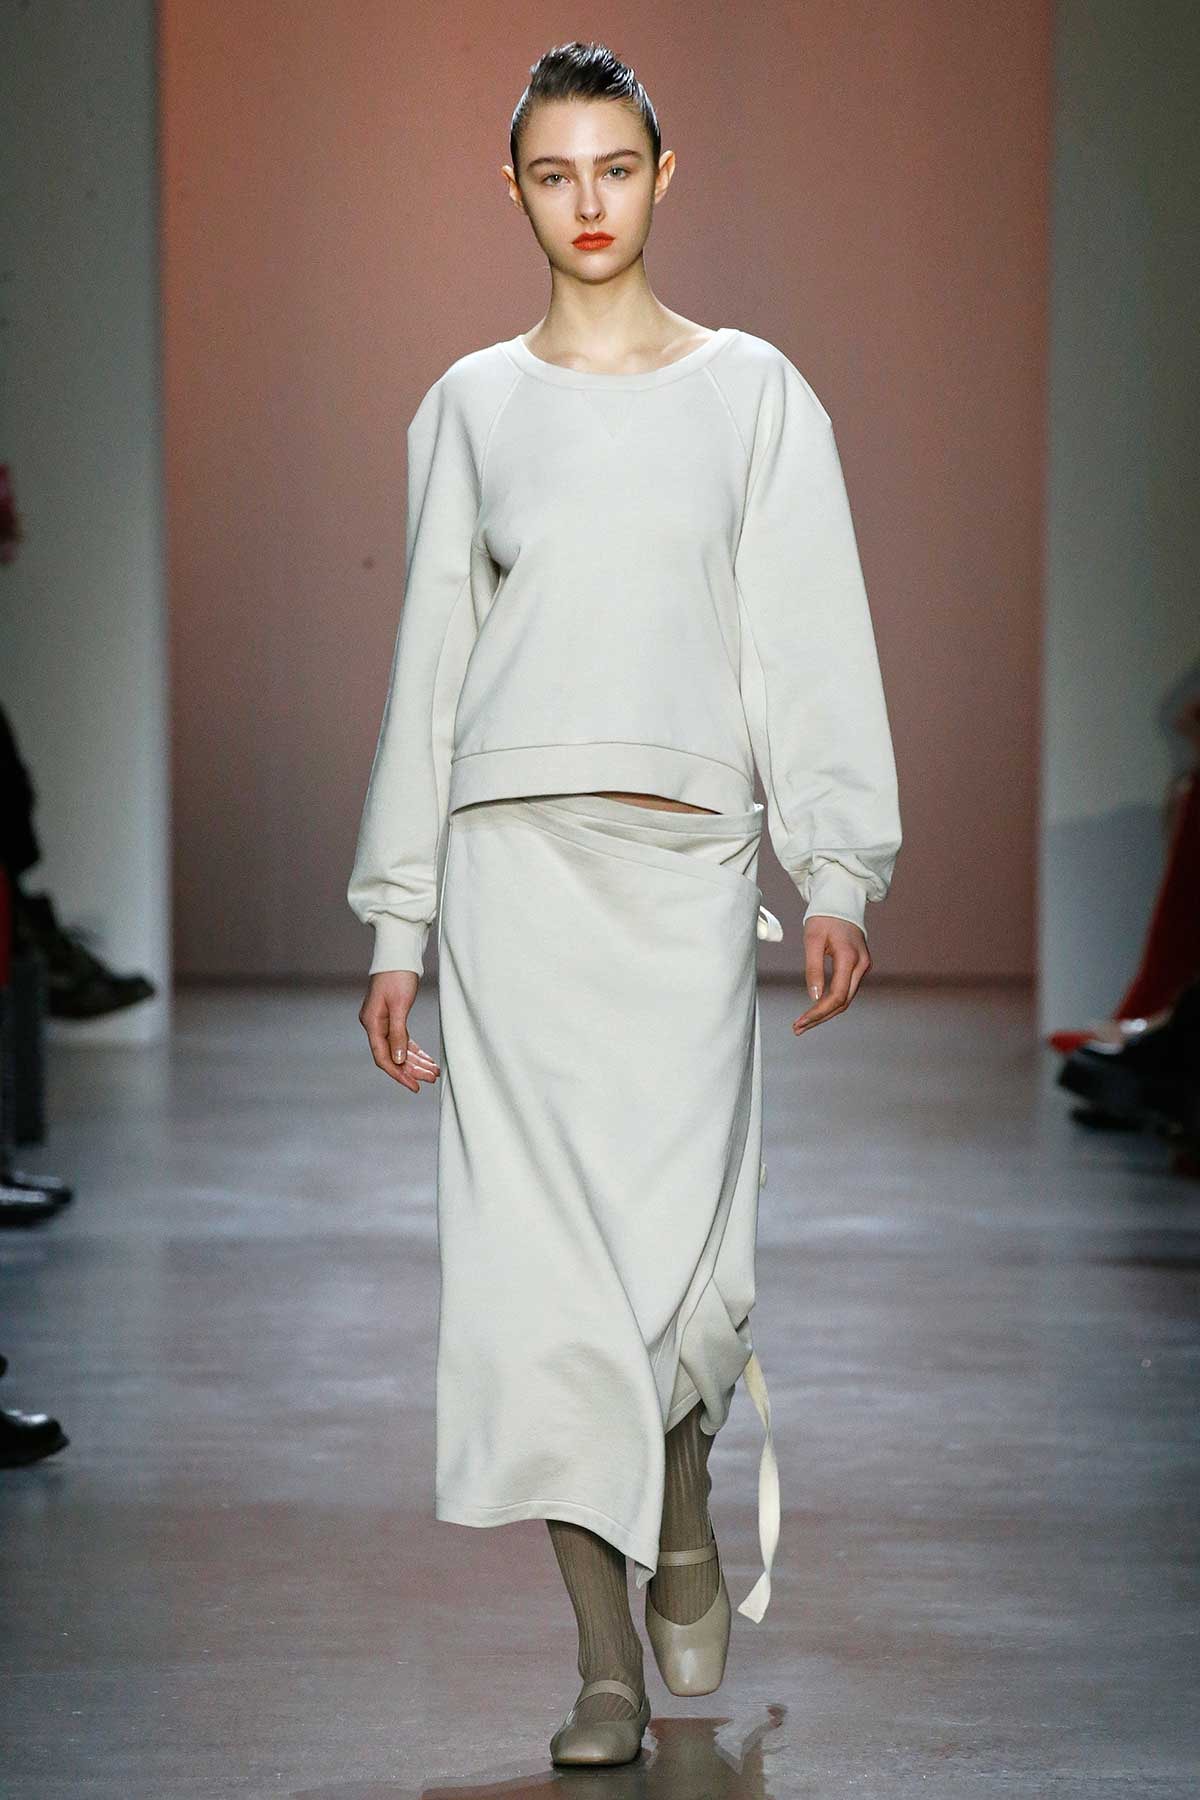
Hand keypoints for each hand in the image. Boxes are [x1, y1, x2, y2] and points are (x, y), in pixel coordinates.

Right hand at [359, 970, 441, 1091]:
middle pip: (392, 1055)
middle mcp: (374, 1024)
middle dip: (412, 1069)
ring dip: (415, 1061)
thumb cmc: (398, 975)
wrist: (398, 953)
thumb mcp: (399, 1005)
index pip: (383, 1057)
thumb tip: (397, 1060)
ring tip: (433, 1072)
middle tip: (431, 1079)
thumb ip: (397, 1033)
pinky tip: (426, 1059)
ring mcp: (382, 1021)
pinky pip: (402, 1039)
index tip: (415, 1086)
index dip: (399, 1074)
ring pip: (399, 1049)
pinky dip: (414, 1049)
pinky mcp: (392, 1017)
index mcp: (372, 1023)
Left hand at [792, 916, 870, 1034]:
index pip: (836, 996)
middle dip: (820, 1017)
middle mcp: (861, 965)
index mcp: (849, 958)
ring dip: (825, 1012)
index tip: (800, 1022)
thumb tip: (813, 997)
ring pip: (846, 998)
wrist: (841, 900)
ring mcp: (863, 966)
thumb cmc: (824, 917)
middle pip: (842, 1002)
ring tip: (803, 1023)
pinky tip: (815, 1008)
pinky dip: (831, 1001)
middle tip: (797, 1028)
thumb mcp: (812, 940)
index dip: (818, 1012)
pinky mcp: (859, 966)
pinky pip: (847, 990)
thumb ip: (813, 969)